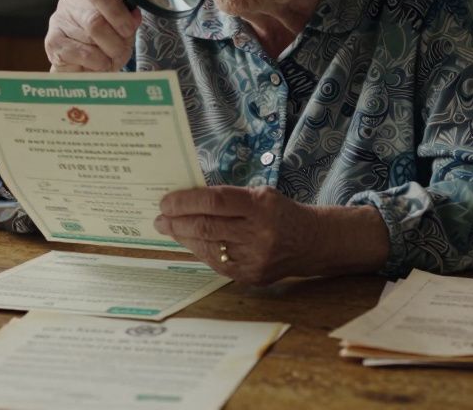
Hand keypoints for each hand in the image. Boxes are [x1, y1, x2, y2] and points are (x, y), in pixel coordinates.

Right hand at [45, 0, 140, 71]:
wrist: (84, 66)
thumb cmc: (105, 43)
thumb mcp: (122, 30)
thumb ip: (129, 22)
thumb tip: (132, 19)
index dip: (118, 13)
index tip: (128, 30)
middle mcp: (70, 3)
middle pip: (95, 20)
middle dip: (114, 41)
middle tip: (120, 52)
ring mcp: (58, 22)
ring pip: (89, 39)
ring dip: (106, 55)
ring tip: (109, 60)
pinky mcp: (52, 43)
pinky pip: (81, 54)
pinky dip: (96, 63)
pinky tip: (97, 65)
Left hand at [154, 186, 316, 285]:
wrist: (312, 242)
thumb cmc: (280, 212)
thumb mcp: (259, 194)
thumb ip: (227, 198)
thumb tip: (185, 202)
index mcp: (260, 206)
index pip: (215, 201)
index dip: (185, 201)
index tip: (165, 201)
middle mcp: (258, 234)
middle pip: (207, 227)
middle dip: (176, 222)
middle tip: (160, 217)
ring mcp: (255, 259)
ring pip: (208, 248)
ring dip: (183, 238)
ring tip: (169, 228)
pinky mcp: (251, 277)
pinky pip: (217, 264)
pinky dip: (200, 251)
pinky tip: (189, 242)